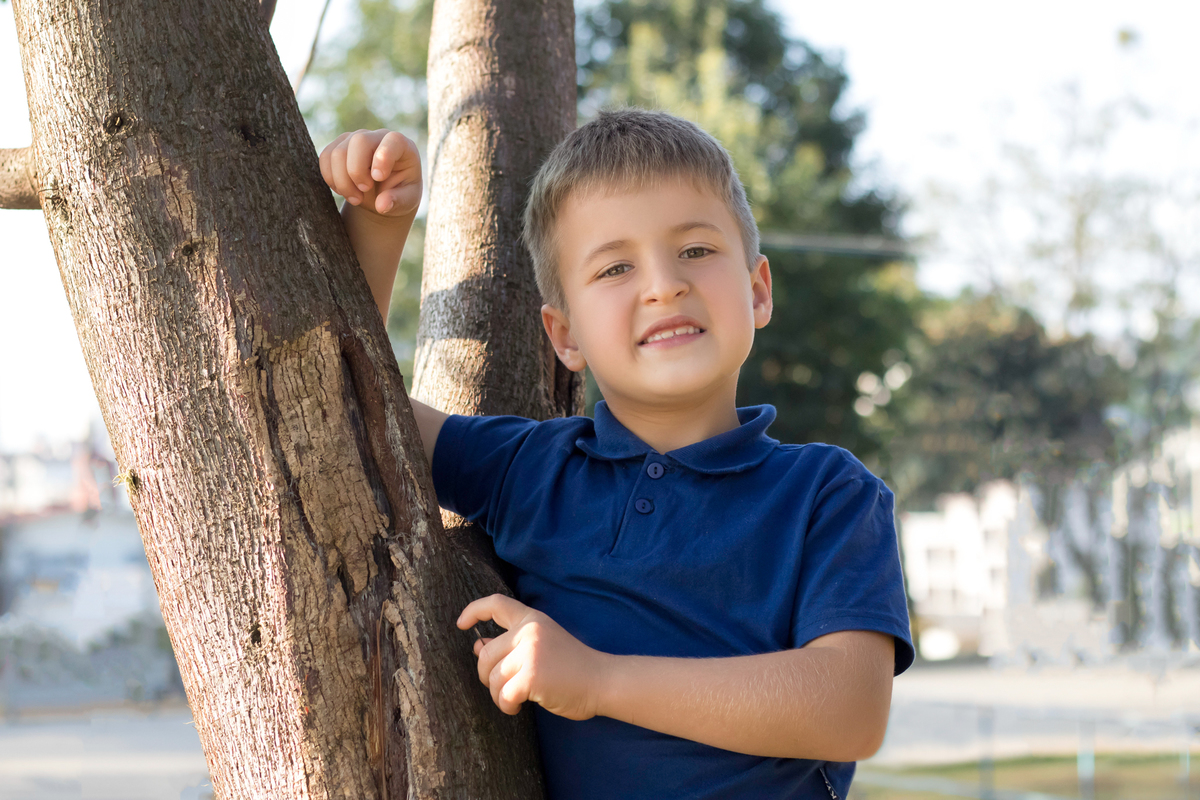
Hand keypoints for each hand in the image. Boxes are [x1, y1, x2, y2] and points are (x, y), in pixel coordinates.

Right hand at [319, 129, 421, 218]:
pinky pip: (325, 158)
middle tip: (364, 191)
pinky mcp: (338, 146)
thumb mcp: (407, 200)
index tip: (378, 178)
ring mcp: (355, 139)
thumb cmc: (400, 192)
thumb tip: (382, 205)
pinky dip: (331, 179)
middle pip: (358, 141)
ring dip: (343, 181)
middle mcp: (377, 137)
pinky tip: (343, 191)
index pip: (393, 140)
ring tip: (356, 199)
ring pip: (338, 152)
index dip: (383, 157)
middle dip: (357, 171)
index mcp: (402, 146)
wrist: (383, 192)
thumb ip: (398, 201)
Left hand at [457, 594, 610, 719]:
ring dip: (498, 695)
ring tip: (515, 699)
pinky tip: (517, 708)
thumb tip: (476, 645)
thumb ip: (512, 644)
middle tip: (502, 688)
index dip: (474, 610)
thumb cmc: (573, 667)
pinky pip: (503, 695)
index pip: (497, 604)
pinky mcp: (532, 676)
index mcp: (533, 619)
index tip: (460, 624)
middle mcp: (529, 632)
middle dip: (486, 676)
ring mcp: (531, 652)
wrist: (602, 680)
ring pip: (492, 678)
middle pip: (485, 654)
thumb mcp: (542, 645)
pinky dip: (506, 706)